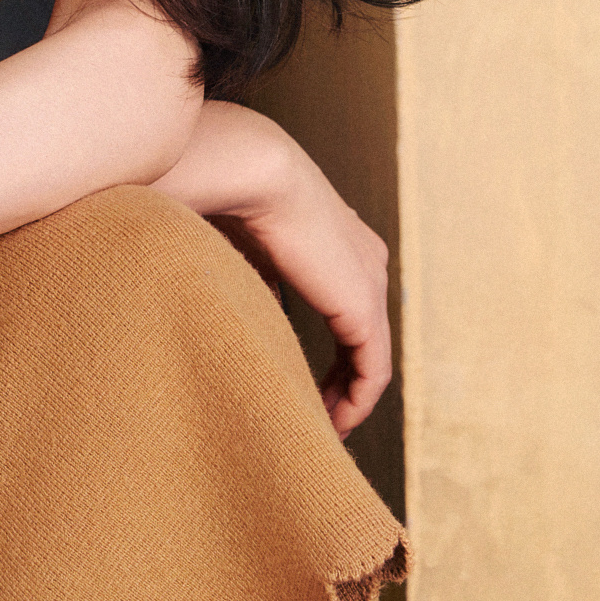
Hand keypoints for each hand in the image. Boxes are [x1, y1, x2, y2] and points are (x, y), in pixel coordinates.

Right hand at [158, 105, 392, 436]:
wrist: (249, 170)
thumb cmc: (226, 192)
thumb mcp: (236, 245)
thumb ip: (246, 282)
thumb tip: (230, 318)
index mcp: (340, 240)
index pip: (345, 306)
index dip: (326, 349)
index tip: (297, 382)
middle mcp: (365, 260)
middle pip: (361, 335)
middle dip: (339, 381)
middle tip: (312, 418)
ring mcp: (370, 283)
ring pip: (369, 358)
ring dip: (346, 399)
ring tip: (319, 430)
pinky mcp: (365, 307)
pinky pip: (373, 370)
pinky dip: (355, 402)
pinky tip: (330, 425)